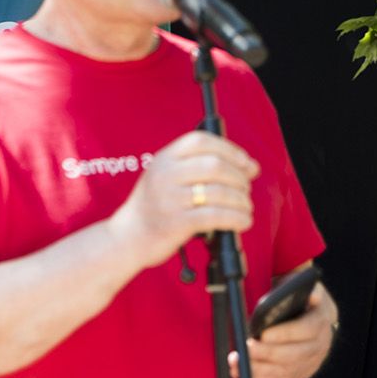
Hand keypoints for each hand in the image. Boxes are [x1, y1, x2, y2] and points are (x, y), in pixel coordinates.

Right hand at [108, 131, 257, 269]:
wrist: (127, 236)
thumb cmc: (154, 207)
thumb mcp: (166, 177)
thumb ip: (199, 167)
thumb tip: (248, 166)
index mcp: (163, 159)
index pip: (202, 141)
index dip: (232, 150)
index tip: (248, 164)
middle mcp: (164, 174)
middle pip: (215, 165)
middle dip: (240, 178)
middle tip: (246, 189)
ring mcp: (169, 198)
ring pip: (219, 191)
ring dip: (241, 200)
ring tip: (245, 207)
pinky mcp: (176, 222)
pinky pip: (216, 216)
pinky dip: (237, 218)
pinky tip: (242, 221)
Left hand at [237, 282, 337, 377]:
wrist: (309, 313)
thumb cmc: (296, 297)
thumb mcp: (298, 285)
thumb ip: (296, 287)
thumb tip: (301, 294)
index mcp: (321, 318)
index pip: (307, 329)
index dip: (285, 333)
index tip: (263, 334)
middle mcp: (321, 343)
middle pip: (295, 354)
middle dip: (267, 353)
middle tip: (245, 349)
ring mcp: (312, 360)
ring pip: (287, 371)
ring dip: (259, 370)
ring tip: (236, 363)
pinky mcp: (302, 372)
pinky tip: (243, 374)